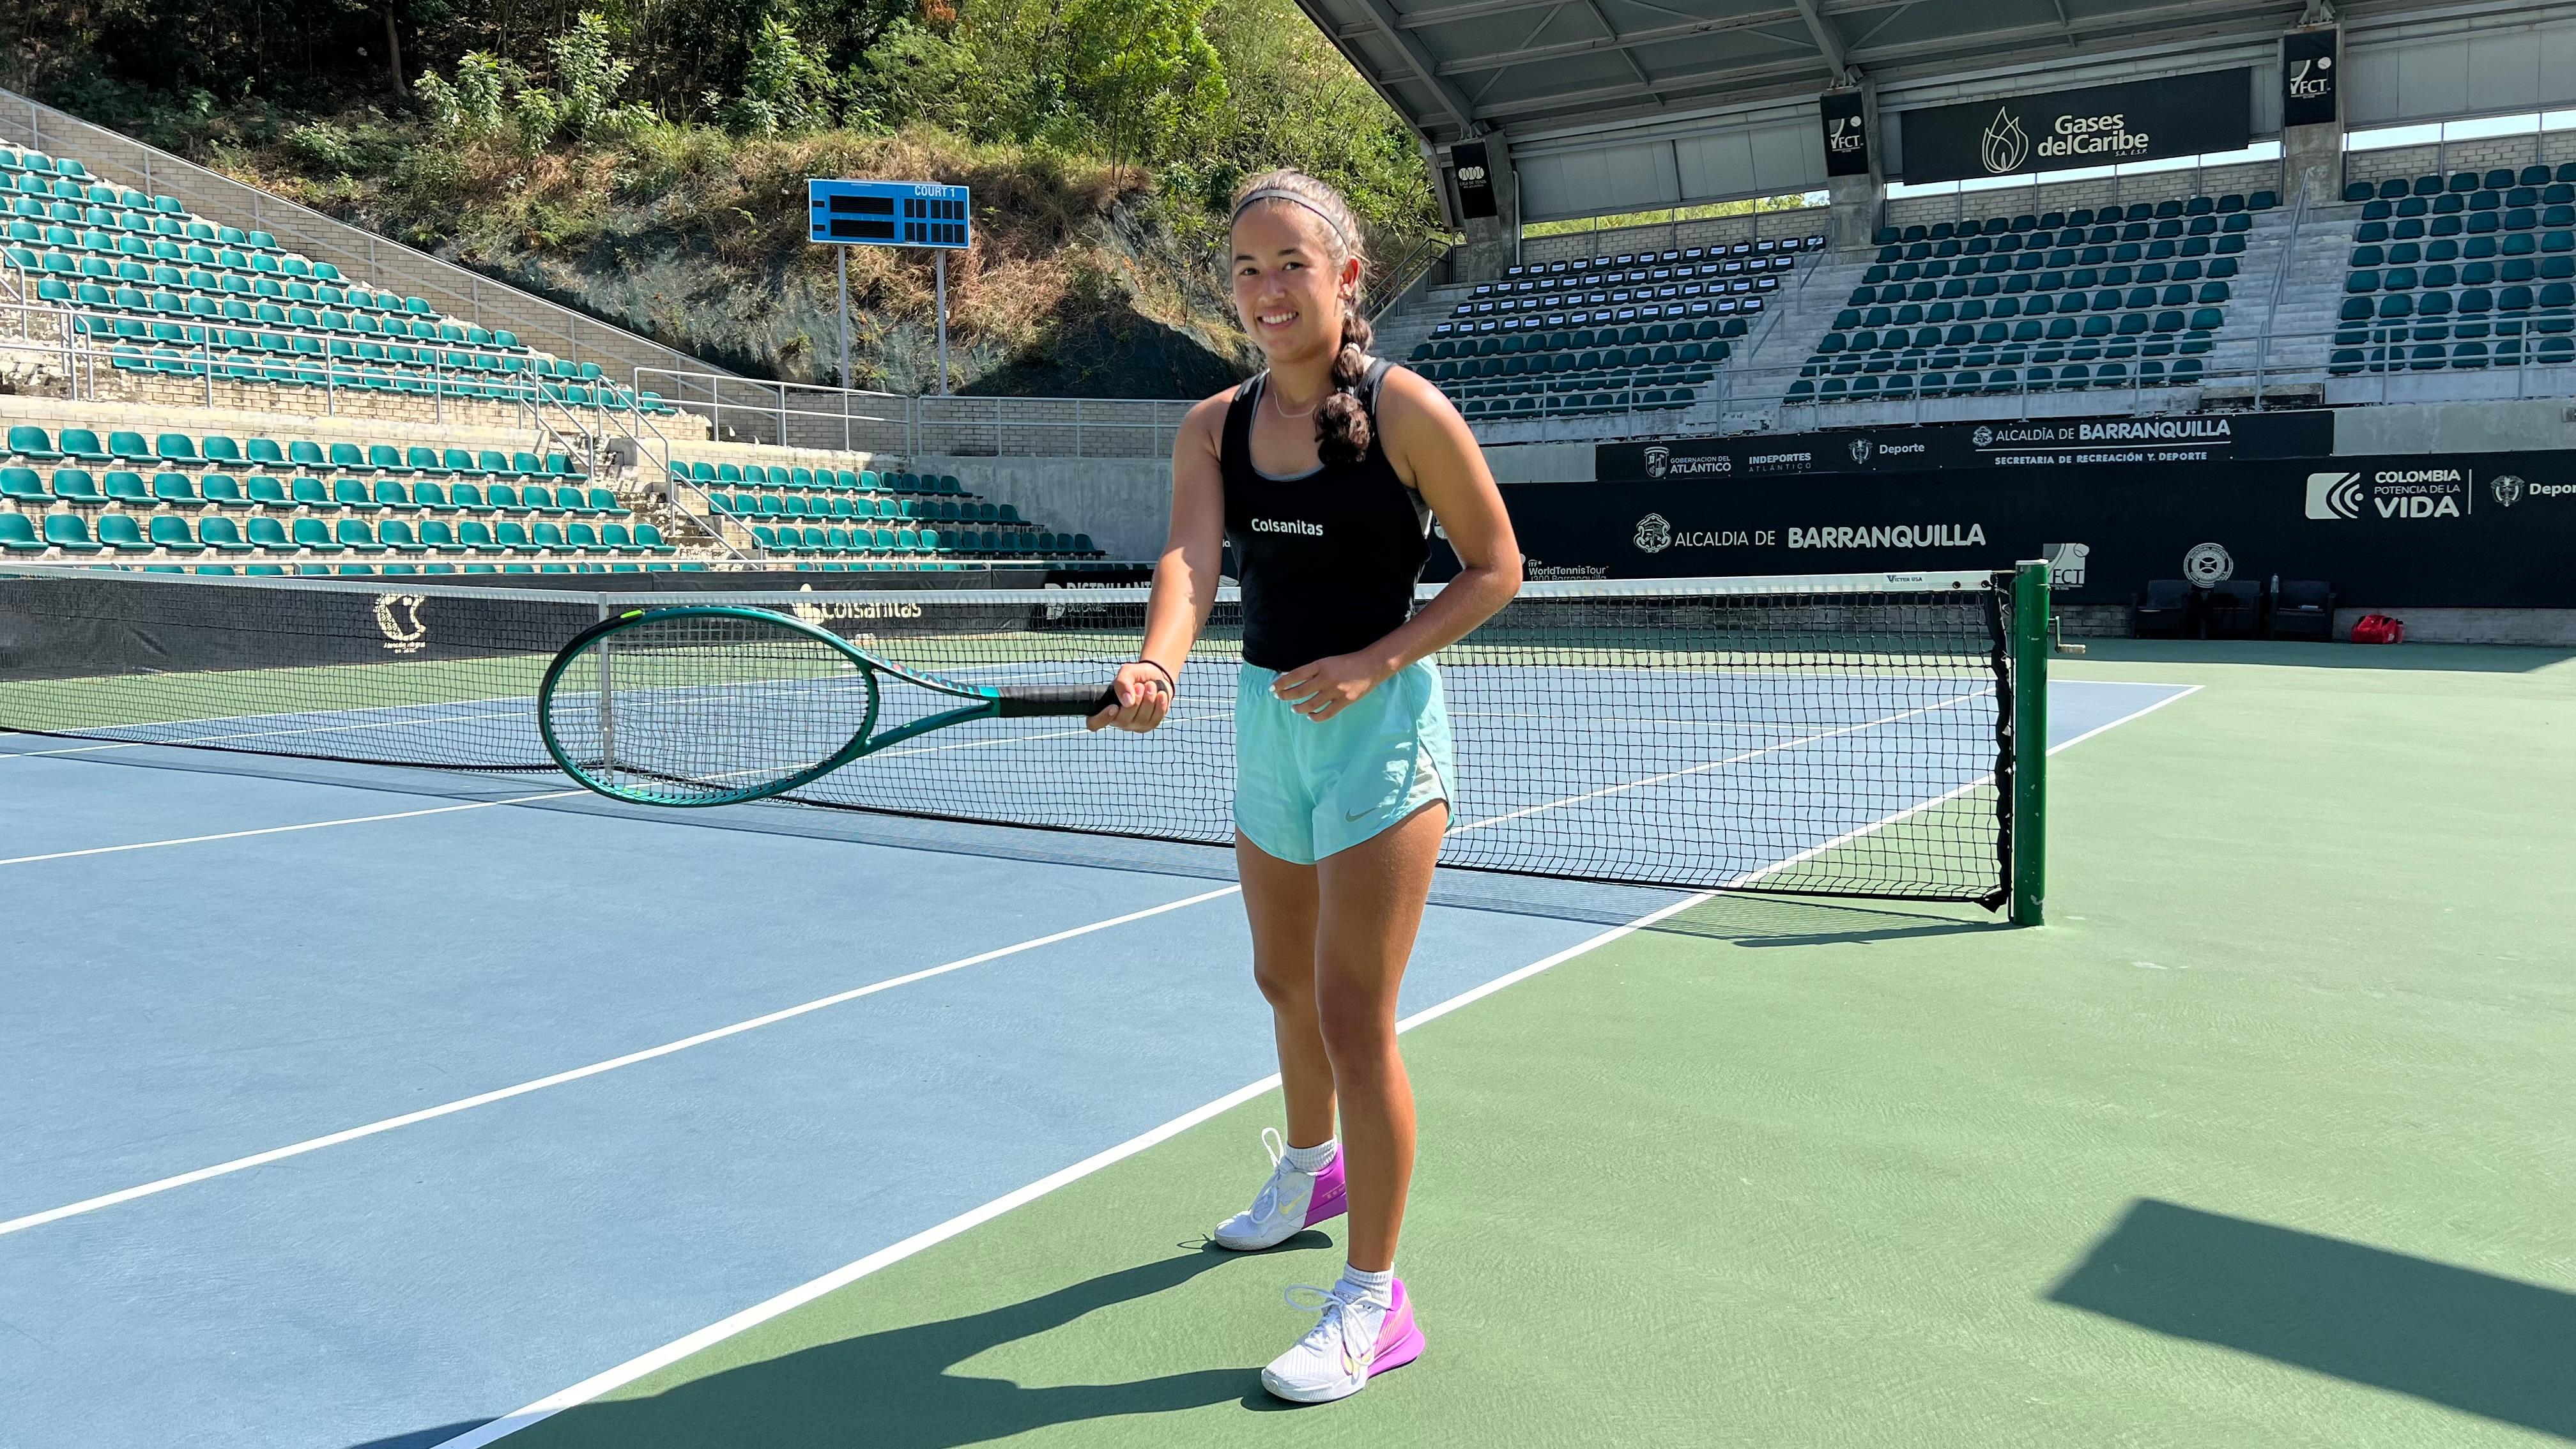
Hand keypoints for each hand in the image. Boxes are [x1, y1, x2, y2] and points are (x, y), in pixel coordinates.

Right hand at [1089, 661, 1174, 732]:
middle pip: (1123, 720)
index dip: (1102, 718)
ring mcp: (1134, 725)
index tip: (1114, 706)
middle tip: (1140, 686)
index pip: (1094, 723)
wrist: (1156, 677)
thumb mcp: (1127, 672)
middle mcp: (1118, 720)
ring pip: (1141, 720)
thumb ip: (1122, 683)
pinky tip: (1161, 694)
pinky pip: (1155, 719)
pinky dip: (1159, 705)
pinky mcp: (1150, 725)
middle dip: (1135, 701)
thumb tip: (1127, 702)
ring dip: (1148, 700)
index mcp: (1105, 708)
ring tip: (1151, 685)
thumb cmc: (1136, 676)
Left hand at [1271, 652, 1388, 720]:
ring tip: (1294, 708)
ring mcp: (1336, 691)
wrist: (1372, 665)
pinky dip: (1315, 717)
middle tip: (1280, 698)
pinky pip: (1326, 714)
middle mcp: (1326, 678)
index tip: (1272, 688)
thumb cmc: (1347, 662)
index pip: (1295, 675)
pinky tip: (1310, 716)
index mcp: (1321, 665)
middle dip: (1286, 696)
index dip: (1282, 683)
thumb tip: (1289, 677)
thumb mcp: (1327, 661)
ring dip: (1298, 708)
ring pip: (1310, 704)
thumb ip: (1311, 670)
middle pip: (1300, 691)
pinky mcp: (1345, 701)